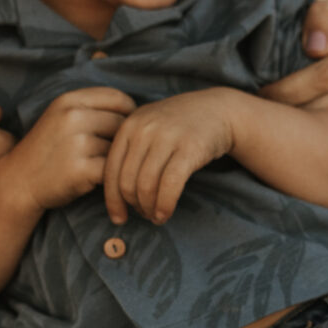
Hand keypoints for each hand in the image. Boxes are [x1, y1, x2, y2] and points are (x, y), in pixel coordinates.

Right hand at [0, 87, 134, 213]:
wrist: (18, 181)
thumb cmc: (47, 148)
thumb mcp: (60, 113)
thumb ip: (89, 99)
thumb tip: (111, 68)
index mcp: (69, 100)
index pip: (118, 98)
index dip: (128, 113)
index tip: (125, 127)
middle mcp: (72, 117)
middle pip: (122, 124)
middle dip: (122, 139)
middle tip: (113, 152)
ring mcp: (76, 143)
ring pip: (118, 148)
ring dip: (115, 160)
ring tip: (100, 166)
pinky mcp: (80, 169)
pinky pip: (112, 170)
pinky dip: (111, 177)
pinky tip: (99, 180)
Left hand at [106, 91, 241, 224]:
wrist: (217, 109)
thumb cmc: (179, 126)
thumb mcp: (148, 128)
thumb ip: (130, 152)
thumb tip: (115, 195)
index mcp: (128, 125)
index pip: (110, 170)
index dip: (112, 200)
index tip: (119, 218)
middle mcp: (143, 129)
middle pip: (127, 181)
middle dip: (134, 206)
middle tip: (143, 215)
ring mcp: (166, 137)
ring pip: (146, 186)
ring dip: (149, 209)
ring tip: (156, 217)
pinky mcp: (189, 148)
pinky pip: (170, 184)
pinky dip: (165, 205)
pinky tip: (165, 214)